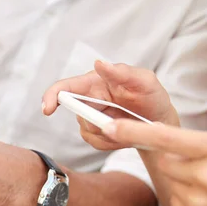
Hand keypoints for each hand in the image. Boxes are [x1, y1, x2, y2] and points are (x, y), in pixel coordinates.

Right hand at [41, 60, 178, 150]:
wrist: (159, 121)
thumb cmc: (151, 96)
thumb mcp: (144, 81)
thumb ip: (122, 72)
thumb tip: (99, 63)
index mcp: (94, 82)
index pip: (65, 87)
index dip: (51, 96)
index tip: (47, 109)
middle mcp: (88, 99)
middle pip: (77, 114)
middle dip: (96, 122)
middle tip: (120, 123)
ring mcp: (90, 117)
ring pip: (87, 130)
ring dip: (109, 132)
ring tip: (129, 126)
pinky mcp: (96, 134)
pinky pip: (95, 142)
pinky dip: (111, 141)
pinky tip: (124, 134)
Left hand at [102, 119, 206, 205]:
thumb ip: (195, 147)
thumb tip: (157, 139)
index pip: (166, 136)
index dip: (134, 131)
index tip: (110, 126)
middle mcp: (206, 175)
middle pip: (164, 163)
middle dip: (178, 166)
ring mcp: (197, 203)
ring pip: (169, 185)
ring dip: (184, 188)